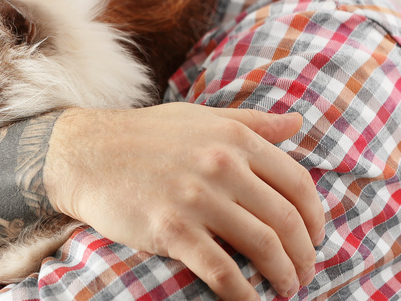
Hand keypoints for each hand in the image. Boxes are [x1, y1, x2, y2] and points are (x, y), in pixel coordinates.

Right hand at [44, 103, 323, 299]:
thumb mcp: (200, 117)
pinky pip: (222, 271)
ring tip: (286, 288)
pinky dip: (244, 294)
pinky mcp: (171, 230)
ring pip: (263, 246)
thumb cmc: (144, 135)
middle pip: (286, 220)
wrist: (84, 154)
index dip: (316, 217)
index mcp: (233, 138)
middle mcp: (221, 165)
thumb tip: (297, 123)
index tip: (316, 237)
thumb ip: (250, 123)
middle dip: (304, 254)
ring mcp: (196, 198)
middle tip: (304, 272)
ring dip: (283, 275)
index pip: (298, 183)